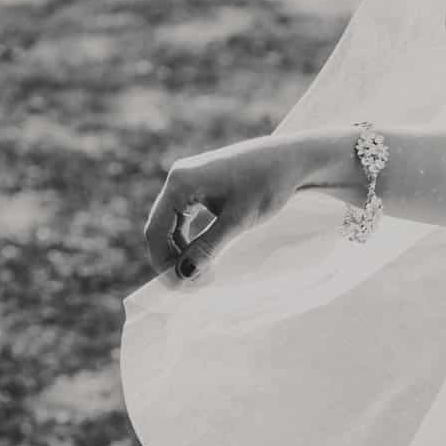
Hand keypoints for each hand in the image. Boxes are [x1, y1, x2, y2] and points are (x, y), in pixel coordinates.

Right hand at [140, 135, 310, 285]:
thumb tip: (183, 275)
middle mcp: (178, 178)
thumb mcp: (237, 221)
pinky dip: (190, 240)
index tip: (181, 286)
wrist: (290, 159)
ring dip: (182, 252)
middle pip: (159, 228)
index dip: (163, 262)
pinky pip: (184, 219)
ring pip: (170, 226)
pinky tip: (205, 255)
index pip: (155, 230)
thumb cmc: (267, 184)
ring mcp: (187, 180)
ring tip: (205, 272)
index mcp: (181, 182)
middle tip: (196, 283)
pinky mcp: (199, 186)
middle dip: (173, 259)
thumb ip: (208, 248)